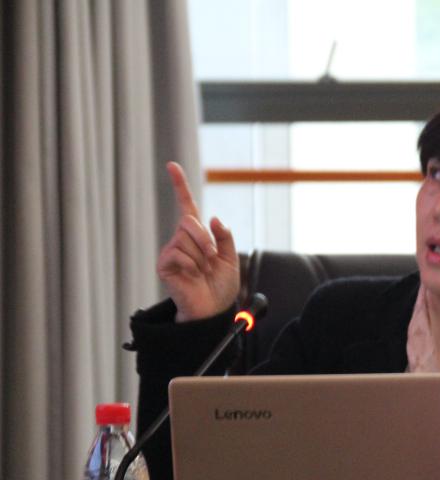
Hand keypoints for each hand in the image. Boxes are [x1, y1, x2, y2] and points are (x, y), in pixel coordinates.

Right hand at [157, 161, 240, 321]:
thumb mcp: (231, 259)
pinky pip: (178, 253)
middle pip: (190, 221)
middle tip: (211, 259)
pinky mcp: (164, 264)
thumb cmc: (220, 286)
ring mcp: (171, 251)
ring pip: (186, 239)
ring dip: (200, 257)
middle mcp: (182, 240)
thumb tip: (214, 218)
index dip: (180, 186)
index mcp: (198, 236)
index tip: (172, 166)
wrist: (212, 309)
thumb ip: (225, 237)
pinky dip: (191, 265)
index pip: (187, 207)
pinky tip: (191, 276)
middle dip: (206, 240)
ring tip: (201, 272)